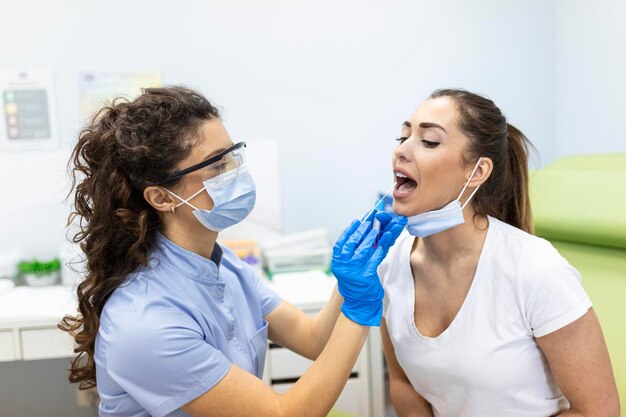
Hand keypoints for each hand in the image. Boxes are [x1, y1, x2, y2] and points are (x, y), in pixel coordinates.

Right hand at [331, 211, 405, 325]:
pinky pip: (373, 259)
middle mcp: (343, 266)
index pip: (342, 242)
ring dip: (370, 238)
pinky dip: (378, 249)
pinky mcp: (365, 276)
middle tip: (369, 222)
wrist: (359, 301)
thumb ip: (353, 251)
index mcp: (337, 262)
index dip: (349, 230)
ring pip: (362, 250)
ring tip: (376, 230)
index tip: (356, 221)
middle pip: (352, 244)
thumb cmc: (356, 280)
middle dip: (361, 231)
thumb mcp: (349, 265)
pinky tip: (383, 242)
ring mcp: (353, 271)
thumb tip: (363, 231)